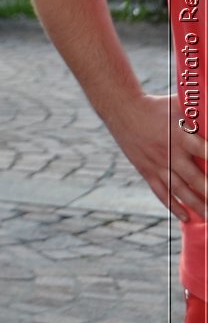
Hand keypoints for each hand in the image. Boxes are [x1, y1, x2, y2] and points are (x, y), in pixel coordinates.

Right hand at [105, 93, 207, 220]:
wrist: (122, 109)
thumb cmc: (157, 105)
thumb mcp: (181, 104)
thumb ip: (202, 114)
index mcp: (181, 135)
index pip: (206, 153)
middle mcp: (170, 153)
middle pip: (196, 179)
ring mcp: (157, 164)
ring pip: (180, 190)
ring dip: (197, 206)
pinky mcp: (146, 170)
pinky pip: (161, 192)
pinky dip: (173, 206)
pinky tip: (186, 217)